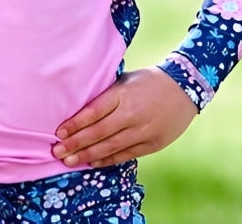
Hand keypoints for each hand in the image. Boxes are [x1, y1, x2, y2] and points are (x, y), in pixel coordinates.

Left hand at [52, 67, 197, 168]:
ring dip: (87, 155)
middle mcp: (132, 114)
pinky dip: (107, 160)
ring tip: (69, 160)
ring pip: (110, 147)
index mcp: (123, 94)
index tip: (59, 132)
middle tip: (57, 151)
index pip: (94, 112)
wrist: (184, 89)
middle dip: (76, 143)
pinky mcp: (152, 144)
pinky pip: (125, 155)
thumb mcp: (125, 80)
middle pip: (99, 132)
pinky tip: (92, 162)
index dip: (75, 124)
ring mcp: (143, 131)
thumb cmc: (147, 81)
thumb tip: (78, 107)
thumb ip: (106, 94)